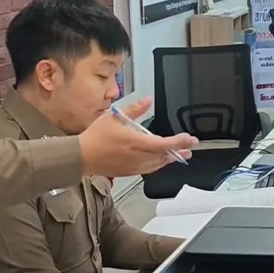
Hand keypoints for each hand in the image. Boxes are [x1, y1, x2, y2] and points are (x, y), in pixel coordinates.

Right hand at [78, 99, 197, 176]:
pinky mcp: (131, 172)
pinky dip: (159, 164)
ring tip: (182, 154)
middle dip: (181, 150)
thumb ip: (135, 109)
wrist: (82, 156)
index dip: (179, 142)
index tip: (189, 138)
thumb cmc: (96, 138)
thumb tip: (147, 101)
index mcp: (136, 142)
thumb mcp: (115, 117)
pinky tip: (163, 161)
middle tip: (191, 145)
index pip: (164, 143)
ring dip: (172, 158)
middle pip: (165, 155)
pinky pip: (150, 169)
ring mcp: (135, 166)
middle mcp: (138, 156)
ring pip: (159, 164)